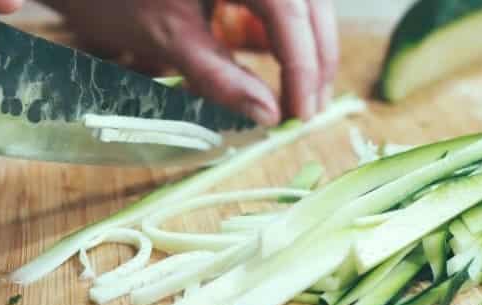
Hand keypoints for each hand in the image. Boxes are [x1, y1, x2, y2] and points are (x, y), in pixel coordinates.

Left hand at [42, 0, 337, 124]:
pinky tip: (280, 63)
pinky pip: (278, 1)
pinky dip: (284, 31)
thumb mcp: (167, 38)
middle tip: (308, 112)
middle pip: (308, 4)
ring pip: (301, 2)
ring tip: (299, 95)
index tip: (300, 114)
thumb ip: (220, 76)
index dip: (303, 66)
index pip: (290, 12)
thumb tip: (269, 115)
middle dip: (314, 58)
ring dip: (305, 46)